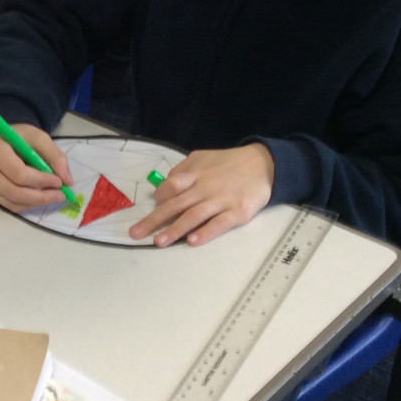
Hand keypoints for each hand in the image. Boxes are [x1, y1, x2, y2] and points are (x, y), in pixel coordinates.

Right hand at [0, 125, 72, 210]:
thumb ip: (55, 156)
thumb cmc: (18, 137)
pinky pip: (8, 205)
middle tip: (60, 195)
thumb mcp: (38, 138)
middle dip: (40, 197)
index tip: (59, 182)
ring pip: (12, 202)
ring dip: (36, 203)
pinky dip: (27, 205)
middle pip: (14, 192)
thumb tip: (67, 181)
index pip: (18, 173)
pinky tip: (39, 198)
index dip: (41, 180)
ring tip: (52, 197)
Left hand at [128, 143, 274, 247]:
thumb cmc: (229, 163)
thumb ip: (183, 170)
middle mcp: (205, 187)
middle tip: (136, 234)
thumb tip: (164, 186)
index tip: (153, 207)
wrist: (264, 164)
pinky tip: (191, 241)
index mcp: (195, 173)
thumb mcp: (202, 158)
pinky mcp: (238, 212)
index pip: (170, 187)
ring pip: (193, 216)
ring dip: (175, 230)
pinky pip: (219, 224)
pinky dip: (205, 233)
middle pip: (175, 204)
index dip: (159, 198)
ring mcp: (221, 200)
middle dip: (154, 220)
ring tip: (159, 242)